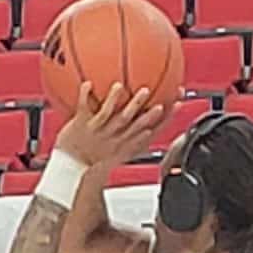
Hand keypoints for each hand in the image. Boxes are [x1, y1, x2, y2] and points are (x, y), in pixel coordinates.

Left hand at [51, 81, 172, 172]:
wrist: (74, 168)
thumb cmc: (98, 158)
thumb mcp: (124, 151)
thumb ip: (138, 136)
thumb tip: (150, 123)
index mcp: (129, 143)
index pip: (154, 130)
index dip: (167, 116)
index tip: (178, 101)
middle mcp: (115, 136)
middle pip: (133, 122)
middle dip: (143, 110)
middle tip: (152, 95)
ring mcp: (98, 131)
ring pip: (109, 114)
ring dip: (114, 100)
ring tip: (119, 86)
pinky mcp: (82, 125)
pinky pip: (84, 108)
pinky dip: (85, 96)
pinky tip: (87, 83)